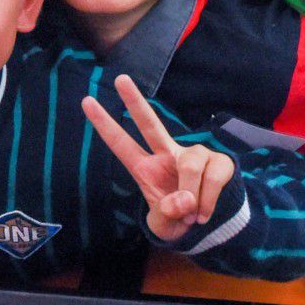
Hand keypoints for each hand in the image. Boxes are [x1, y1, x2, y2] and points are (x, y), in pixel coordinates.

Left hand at [84, 75, 235, 241]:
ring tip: (193, 216)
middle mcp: (167, 154)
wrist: (211, 226)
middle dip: (135, 101)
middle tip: (119, 78)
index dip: (104, 124)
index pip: (121, 143)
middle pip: (149, 124)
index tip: (86, 101)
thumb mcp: (166, 225)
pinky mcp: (218, 161)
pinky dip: (208, 202)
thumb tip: (184, 200)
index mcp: (145, 168)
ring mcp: (194, 155)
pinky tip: (204, 214)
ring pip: (190, 167)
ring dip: (193, 197)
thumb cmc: (180, 219)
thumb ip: (168, 215)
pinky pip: (212, 178)